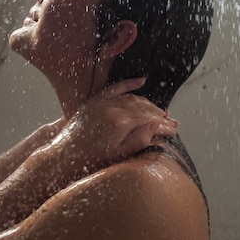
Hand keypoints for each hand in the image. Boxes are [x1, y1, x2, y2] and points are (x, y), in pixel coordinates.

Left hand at [42, 77, 178, 175]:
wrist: (65, 153)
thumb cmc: (91, 158)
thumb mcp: (118, 155)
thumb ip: (138, 140)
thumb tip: (155, 126)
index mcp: (120, 123)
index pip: (149, 120)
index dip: (163, 125)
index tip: (174, 130)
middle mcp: (113, 109)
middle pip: (144, 109)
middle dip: (160, 115)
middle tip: (173, 122)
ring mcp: (103, 103)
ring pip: (133, 98)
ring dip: (149, 104)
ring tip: (161, 112)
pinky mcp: (95, 101)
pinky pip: (115, 88)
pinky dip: (129, 83)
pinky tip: (142, 81)